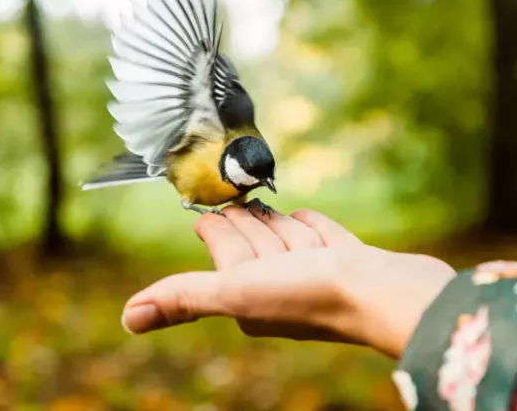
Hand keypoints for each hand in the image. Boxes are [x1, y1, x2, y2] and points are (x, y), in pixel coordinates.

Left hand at [121, 207, 455, 357]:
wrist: (387, 294)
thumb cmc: (310, 294)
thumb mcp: (236, 292)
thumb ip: (184, 298)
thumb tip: (128, 317)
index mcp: (250, 293)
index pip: (226, 252)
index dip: (215, 229)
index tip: (205, 210)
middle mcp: (282, 287)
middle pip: (256, 246)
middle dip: (244, 224)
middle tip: (234, 198)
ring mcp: (319, 274)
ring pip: (288, 242)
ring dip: (277, 224)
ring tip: (266, 205)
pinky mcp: (350, 263)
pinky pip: (322, 240)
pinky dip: (311, 228)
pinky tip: (306, 218)